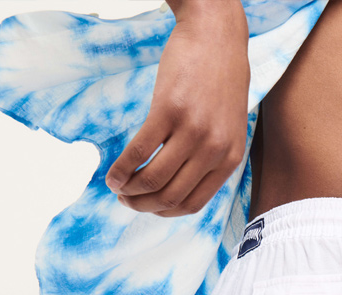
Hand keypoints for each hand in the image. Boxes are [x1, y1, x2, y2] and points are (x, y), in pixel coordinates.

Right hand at [105, 2, 249, 216]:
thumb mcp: (228, 128)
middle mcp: (214, 150)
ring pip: (154, 180)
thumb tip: (178, 186)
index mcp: (230, 159)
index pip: (193, 203)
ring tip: (117, 188)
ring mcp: (193, 130)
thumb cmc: (219, 84)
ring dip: (129, 191)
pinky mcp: (169, 110)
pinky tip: (112, 174)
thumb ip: (211, 158)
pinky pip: (139, 151)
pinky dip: (122, 169)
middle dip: (143, 206)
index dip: (165, 212)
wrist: (217, 36)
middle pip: (171, 196)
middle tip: (126, 201)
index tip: (148, 207)